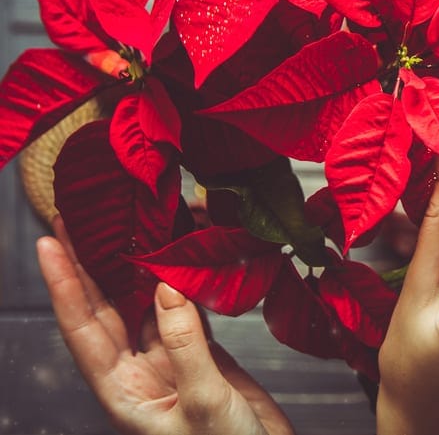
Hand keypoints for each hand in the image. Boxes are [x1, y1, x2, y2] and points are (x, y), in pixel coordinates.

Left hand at [36, 217, 294, 434]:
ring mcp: (172, 363)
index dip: (64, 285)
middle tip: (77, 219)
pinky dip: (182, 283)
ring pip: (144, 305)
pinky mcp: (206, 358)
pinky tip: (180, 260)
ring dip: (136, 268)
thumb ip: (185, 344)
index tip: (49, 244)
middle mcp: (140, 373)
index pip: (83, 329)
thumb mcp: (203, 402)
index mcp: (124, 392)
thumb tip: (168, 286)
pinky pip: (186, 311)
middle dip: (87, 265)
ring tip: (126, 227)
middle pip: (104, 310)